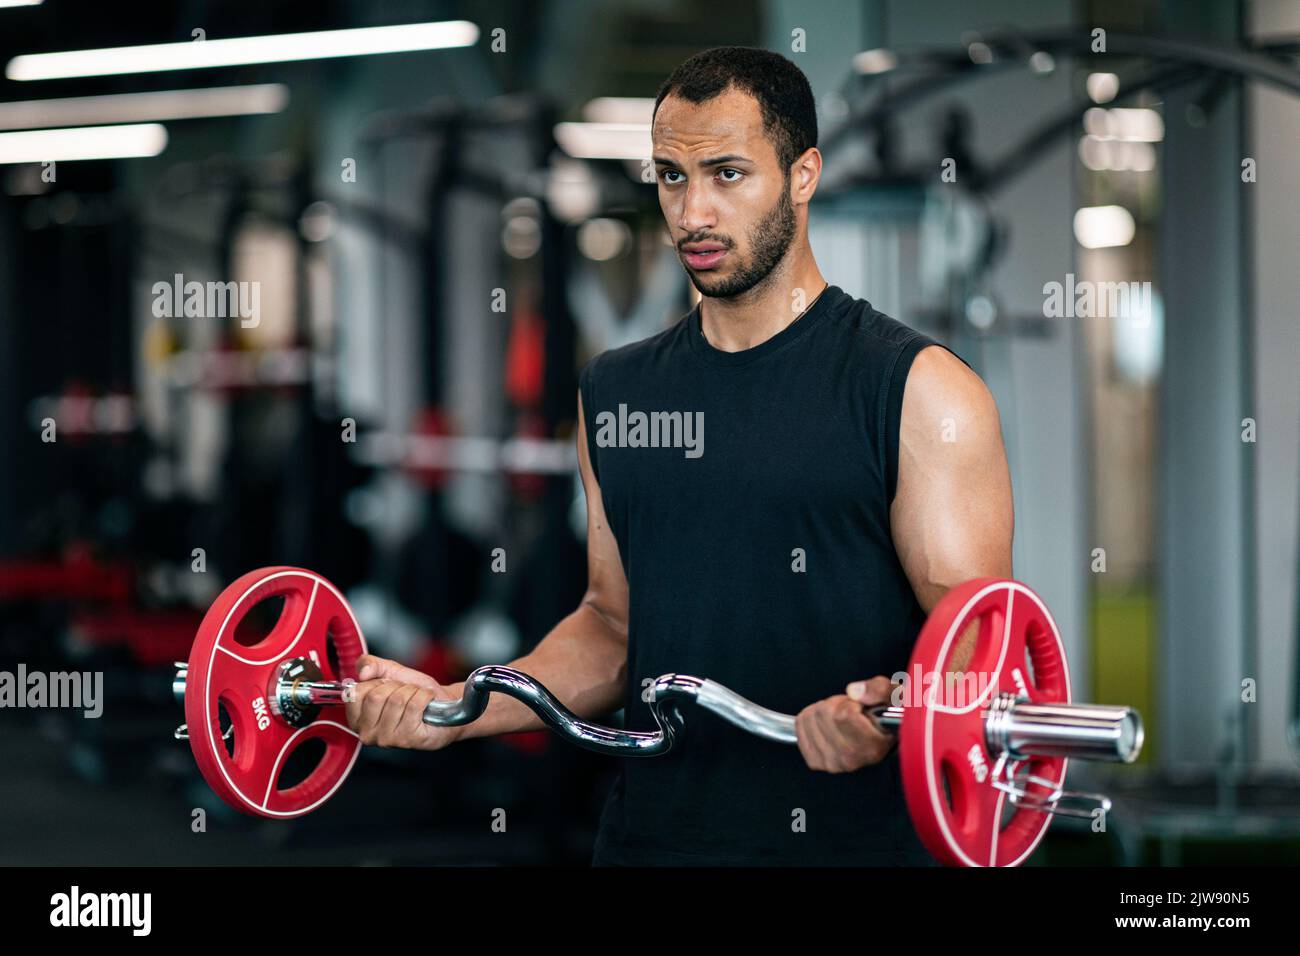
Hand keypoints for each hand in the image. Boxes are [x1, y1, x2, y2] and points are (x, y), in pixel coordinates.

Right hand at [344, 654, 464, 750]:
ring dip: (412, 691)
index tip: (386, 686)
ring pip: (397, 700)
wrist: (441, 702)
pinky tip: (426, 702)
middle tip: (404, 692)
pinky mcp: (409, 739)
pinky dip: (424, 696)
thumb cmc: (414, 690)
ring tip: (416, 697)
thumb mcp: (390, 672)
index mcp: (357, 718)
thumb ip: (371, 665)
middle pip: (376, 696)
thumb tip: (363, 672)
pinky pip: (415, 706)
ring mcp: (388, 739)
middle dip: (395, 686)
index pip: (355, 693)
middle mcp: (368, 733)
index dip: (375, 682)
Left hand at [794, 675, 896, 772]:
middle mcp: (850, 760)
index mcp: (871, 747)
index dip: (849, 703)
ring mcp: (831, 763)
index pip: (843, 715)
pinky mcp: (815, 761)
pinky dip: (809, 719)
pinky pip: (799, 727)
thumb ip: (880, 690)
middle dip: (835, 704)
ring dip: (823, 711)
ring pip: (810, 718)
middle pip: (824, 714)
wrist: (883, 736)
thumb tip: (854, 691)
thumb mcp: (895, 696)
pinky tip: (827, 724)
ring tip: (840, 719)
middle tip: (849, 711)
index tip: (860, 707)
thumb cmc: (889, 716)